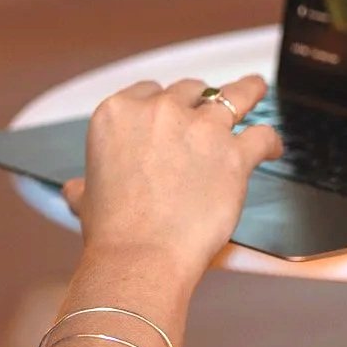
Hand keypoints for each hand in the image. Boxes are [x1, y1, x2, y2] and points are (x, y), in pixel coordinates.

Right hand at [61, 73, 281, 279]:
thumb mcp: (86, 200)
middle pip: (190, 89)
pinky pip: (262, 136)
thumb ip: (83, 186)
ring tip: (255, 89)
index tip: (170, 112)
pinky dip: (270, 142)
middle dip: (199, 101)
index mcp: (118, 113)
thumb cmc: (112, 231)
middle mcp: (160, 112)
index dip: (162, 102)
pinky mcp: (234, 154)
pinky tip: (272, 148)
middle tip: (205, 115)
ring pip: (235, 95)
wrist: (140, 257)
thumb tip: (75, 190)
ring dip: (247, 92)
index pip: (148, 90)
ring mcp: (201, 129)